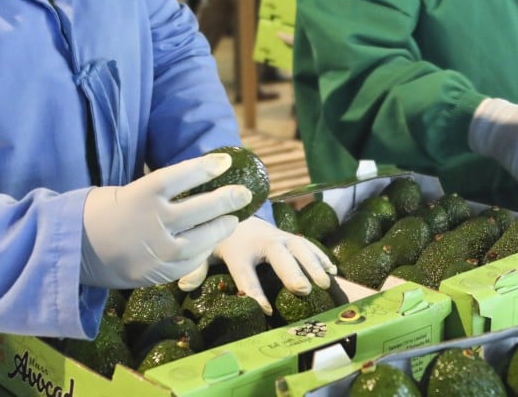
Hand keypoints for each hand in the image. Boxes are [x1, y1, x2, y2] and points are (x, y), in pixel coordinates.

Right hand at [81, 154, 250, 288]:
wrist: (76, 250)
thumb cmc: (103, 213)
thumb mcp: (129, 191)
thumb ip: (162, 191)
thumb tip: (198, 182)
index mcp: (143, 193)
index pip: (183, 175)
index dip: (207, 167)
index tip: (226, 161)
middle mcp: (154, 220)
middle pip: (202, 207)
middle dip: (228, 198)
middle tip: (244, 193)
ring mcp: (159, 249)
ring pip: (204, 237)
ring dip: (222, 227)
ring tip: (233, 219)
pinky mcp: (159, 272)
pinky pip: (191, 260)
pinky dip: (204, 250)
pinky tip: (210, 242)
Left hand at [176, 217, 336, 314]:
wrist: (235, 208)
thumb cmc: (221, 239)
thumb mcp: (205, 251)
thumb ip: (197, 267)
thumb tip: (184, 285)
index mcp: (238, 249)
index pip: (246, 274)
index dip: (254, 292)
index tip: (265, 309)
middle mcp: (261, 241)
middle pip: (278, 256)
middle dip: (291, 271)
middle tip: (304, 290)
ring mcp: (279, 237)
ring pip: (298, 247)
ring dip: (312, 264)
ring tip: (325, 283)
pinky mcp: (290, 236)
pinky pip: (309, 244)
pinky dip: (321, 256)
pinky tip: (333, 271)